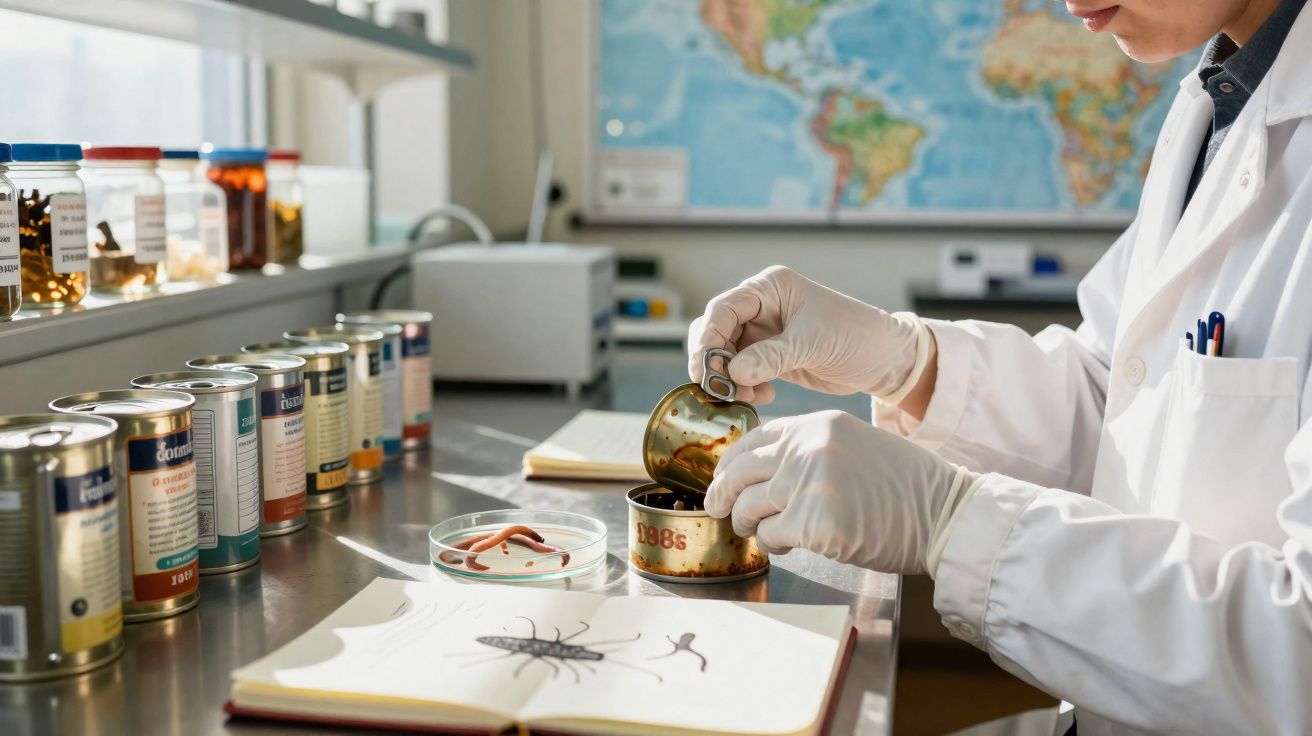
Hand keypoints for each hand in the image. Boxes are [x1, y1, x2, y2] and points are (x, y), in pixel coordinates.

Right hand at [687, 266, 923, 403]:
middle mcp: (761, 306)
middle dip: (713, 361)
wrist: (883, 359)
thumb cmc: (855, 336)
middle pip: (716, 331)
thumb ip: (771, 357)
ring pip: (724, 354)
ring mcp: (763, 332)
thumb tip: (732, 372)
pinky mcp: (769, 356)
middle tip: (718, 388)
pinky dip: (743, 386)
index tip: (705, 368)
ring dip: (727, 378)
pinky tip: (763, 396)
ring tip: (746, 396)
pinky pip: (740, 371)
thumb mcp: (813, 343)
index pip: (724, 308)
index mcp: (770, 288)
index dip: (709, 337)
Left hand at [705, 411, 974, 574]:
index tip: (722, 478)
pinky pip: (771, 535)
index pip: (753, 438)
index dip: (730, 462)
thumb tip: (762, 473)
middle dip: (721, 494)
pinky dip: (774, 544)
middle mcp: (807, 448)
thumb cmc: (903, 487)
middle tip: (718, 508)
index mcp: (816, 425)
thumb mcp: (852, 446)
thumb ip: (808, 451)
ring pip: (749, 506)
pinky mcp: (812, 523)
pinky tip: (788, 545)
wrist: (943, 513)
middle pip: (739, 471)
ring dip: (749, 524)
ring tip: (761, 532)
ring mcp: (808, 484)